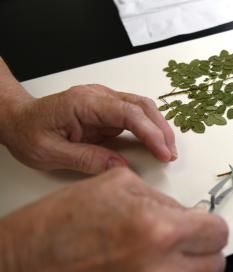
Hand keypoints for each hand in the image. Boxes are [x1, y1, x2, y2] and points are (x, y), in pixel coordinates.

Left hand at [0, 84, 176, 173]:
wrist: (18, 119)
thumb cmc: (28, 132)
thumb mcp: (51, 153)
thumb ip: (87, 159)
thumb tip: (120, 167)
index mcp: (84, 103)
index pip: (128, 113)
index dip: (150, 132)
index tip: (163, 152)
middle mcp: (98, 97)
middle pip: (141, 106)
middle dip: (161, 129)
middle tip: (170, 153)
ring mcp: (104, 101)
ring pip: (142, 108)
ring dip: (158, 127)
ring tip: (167, 150)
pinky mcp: (107, 110)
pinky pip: (134, 115)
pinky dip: (149, 128)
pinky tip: (156, 142)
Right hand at [0, 168, 227, 271]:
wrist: (22, 264)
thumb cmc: (58, 224)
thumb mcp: (117, 186)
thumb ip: (161, 198)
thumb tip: (185, 211)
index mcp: (157, 230)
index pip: (216, 231)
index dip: (210, 224)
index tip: (202, 223)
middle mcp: (159, 269)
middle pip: (215, 264)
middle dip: (204, 247)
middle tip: (185, 238)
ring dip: (185, 265)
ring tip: (156, 251)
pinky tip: (141, 265)